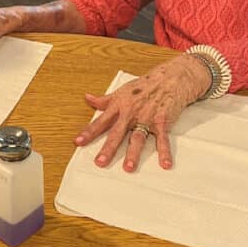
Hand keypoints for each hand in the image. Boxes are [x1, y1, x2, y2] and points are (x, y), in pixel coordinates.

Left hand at [74, 55, 211, 171]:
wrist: (169, 78)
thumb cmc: (144, 85)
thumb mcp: (121, 91)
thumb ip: (105, 99)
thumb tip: (88, 98)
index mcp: (119, 106)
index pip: (101, 121)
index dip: (89, 132)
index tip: (78, 142)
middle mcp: (131, 113)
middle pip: (117, 133)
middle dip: (108, 148)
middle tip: (100, 162)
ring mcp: (146, 118)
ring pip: (138, 138)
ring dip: (133, 153)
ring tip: (128, 167)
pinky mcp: (162, 121)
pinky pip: (162, 139)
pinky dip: (164, 152)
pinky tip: (164, 164)